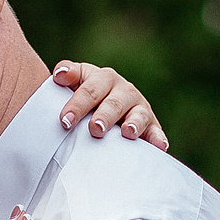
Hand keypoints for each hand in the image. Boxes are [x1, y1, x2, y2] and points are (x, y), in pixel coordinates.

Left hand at [51, 61, 169, 149]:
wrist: (108, 108)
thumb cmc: (87, 98)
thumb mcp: (77, 82)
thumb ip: (68, 74)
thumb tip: (60, 75)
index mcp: (104, 78)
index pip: (89, 90)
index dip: (77, 105)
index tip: (65, 121)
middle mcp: (124, 91)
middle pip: (113, 103)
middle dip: (104, 116)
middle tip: (95, 129)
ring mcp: (140, 108)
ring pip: (137, 115)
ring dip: (133, 124)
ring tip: (127, 132)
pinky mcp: (152, 126)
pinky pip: (156, 132)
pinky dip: (158, 138)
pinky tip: (160, 146)